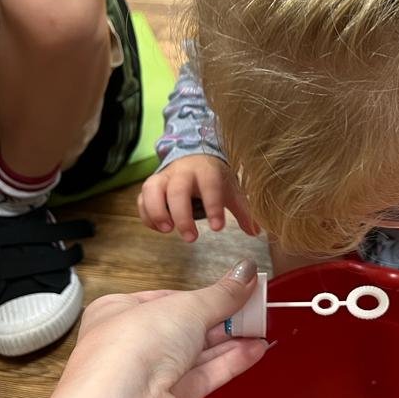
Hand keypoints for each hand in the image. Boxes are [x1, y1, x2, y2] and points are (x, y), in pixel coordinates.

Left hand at [44, 259, 266, 397]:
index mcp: (119, 311)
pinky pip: (203, 378)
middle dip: (222, 319)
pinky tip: (254, 351)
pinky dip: (229, 363)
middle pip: (185, 327)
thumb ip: (221, 294)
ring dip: (230, 341)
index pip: (169, 298)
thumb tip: (245, 273)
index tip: (238, 287)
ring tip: (262, 328)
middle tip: (257, 308)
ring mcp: (148, 376)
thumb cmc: (130, 350)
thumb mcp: (185, 307)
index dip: (205, 294)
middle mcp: (131, 344)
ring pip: (196, 354)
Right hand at [138, 155, 259, 241]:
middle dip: (182, 215)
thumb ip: (243, 211)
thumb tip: (256, 231)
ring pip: (152, 190)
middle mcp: (182, 172)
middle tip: (191, 238)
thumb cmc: (215, 178)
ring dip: (157, 212)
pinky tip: (159, 229)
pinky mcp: (151, 187)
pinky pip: (142, 200)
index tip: (218, 228)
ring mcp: (163, 178)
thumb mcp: (231, 191)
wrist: (196, 159)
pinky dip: (147, 216)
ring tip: (167, 231)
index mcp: (206, 170)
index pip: (210, 185)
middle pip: (177, 190)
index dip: (213, 206)